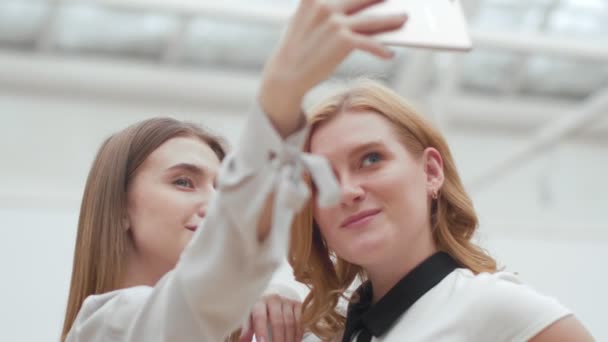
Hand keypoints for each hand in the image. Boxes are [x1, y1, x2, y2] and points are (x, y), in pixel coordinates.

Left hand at [238, 294, 302, 341]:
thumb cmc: (260, 312)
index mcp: (259, 302)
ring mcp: (287, 301)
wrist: (273, 300)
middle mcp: (274, 300)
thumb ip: (247, 330)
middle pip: (278, 321)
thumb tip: (244, 341)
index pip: (260, 317)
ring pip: (290, 323)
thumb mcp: (251, 319)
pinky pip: (300, 321)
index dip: (261, 331)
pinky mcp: (298, 304)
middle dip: (278, 339)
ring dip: (289, 339)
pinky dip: (298, 335)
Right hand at [259, 0, 407, 134]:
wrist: (287, 74)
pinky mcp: (344, 41)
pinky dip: (381, 49)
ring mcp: (336, 22)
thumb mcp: (305, 19)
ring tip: (403, 19)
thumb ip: (322, 8)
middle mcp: (326, 5)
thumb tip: (348, 10)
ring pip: (373, 20)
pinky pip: (370, 43)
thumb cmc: (297, 49)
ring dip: (392, 20)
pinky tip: (389, 54)